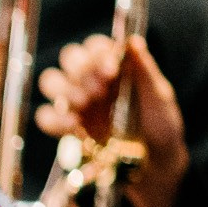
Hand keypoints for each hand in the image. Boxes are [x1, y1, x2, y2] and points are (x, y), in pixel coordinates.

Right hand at [34, 34, 186, 206]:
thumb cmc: (161, 128)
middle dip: (81, 70)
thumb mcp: (160, 98)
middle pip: (69, 58)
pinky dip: (55, 119)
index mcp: (115, 67)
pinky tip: (73, 125)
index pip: (95, 46)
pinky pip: (46, 117)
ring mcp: (77, 103)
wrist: (153, 165)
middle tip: (99, 90)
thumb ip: (145, 70)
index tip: (112, 70)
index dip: (97, 53)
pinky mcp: (66, 128)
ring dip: (65, 89)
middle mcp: (92, 80)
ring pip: (51, 81)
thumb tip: (133, 41)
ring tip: (85, 104)